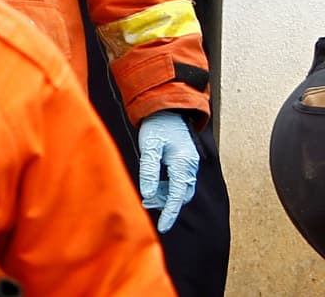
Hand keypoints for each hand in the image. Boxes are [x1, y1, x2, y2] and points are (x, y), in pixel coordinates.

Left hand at [136, 110, 199, 232]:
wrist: (166, 108)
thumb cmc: (156, 125)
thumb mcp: (149, 146)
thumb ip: (149, 171)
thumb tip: (149, 195)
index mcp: (183, 163)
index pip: (177, 195)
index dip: (170, 213)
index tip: (162, 227)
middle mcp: (190, 166)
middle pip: (181, 194)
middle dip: (166, 203)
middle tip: (146, 205)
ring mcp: (189, 164)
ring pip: (180, 189)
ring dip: (165, 195)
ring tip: (148, 196)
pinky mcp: (184, 162)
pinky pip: (178, 181)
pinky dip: (167, 187)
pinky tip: (154, 186)